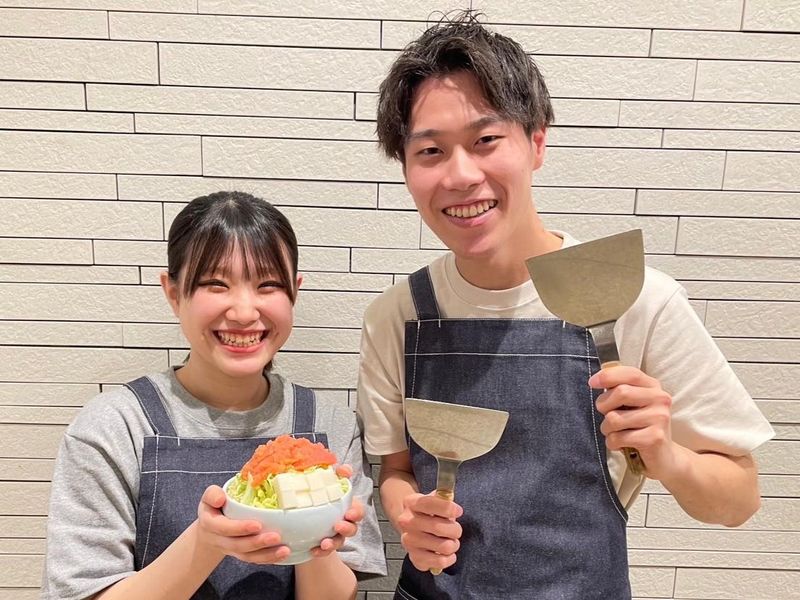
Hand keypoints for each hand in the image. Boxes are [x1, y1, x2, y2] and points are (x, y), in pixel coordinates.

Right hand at [196, 485, 290, 563]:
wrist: (209, 530)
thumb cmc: (213, 508)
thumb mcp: (209, 497)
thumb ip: (213, 495)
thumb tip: (220, 499)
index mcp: (211, 524)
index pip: (224, 528)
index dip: (240, 528)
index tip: (257, 525)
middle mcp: (220, 540)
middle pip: (238, 545)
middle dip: (258, 543)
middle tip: (276, 537)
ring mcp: (231, 550)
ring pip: (248, 556)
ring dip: (267, 555)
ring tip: (285, 550)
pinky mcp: (241, 554)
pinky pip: (254, 560)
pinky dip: (268, 559)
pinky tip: (283, 555)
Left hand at [311, 464, 359, 558]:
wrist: (307, 514)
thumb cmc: (322, 495)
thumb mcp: (330, 482)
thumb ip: (339, 474)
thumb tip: (344, 469)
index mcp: (348, 508)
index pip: (358, 511)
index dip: (356, 513)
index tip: (349, 513)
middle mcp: (344, 523)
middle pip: (352, 529)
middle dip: (347, 529)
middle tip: (338, 526)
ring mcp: (335, 535)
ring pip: (339, 542)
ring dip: (333, 543)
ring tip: (324, 543)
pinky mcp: (324, 545)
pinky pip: (324, 552)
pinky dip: (320, 552)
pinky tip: (313, 550)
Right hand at [396, 492, 462, 572]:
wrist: (412, 527)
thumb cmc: (429, 513)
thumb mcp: (435, 499)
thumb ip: (445, 499)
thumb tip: (455, 509)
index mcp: (411, 503)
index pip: (430, 504)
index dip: (448, 508)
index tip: (458, 511)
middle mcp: (407, 522)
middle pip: (439, 528)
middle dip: (455, 529)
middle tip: (455, 530)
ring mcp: (409, 541)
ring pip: (444, 546)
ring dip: (454, 544)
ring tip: (451, 541)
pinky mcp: (415, 558)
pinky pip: (441, 561)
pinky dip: (449, 558)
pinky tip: (447, 553)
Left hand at [589, 365, 676, 479]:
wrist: (665, 458)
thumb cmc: (641, 427)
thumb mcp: (633, 405)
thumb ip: (619, 390)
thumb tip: (595, 381)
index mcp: (653, 387)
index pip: (630, 373)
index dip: (608, 376)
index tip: (592, 383)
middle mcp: (660, 399)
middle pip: (620, 392)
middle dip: (604, 405)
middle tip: (607, 415)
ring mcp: (659, 418)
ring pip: (614, 418)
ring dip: (607, 429)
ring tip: (617, 433)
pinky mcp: (654, 438)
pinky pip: (618, 438)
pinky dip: (612, 443)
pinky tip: (622, 445)